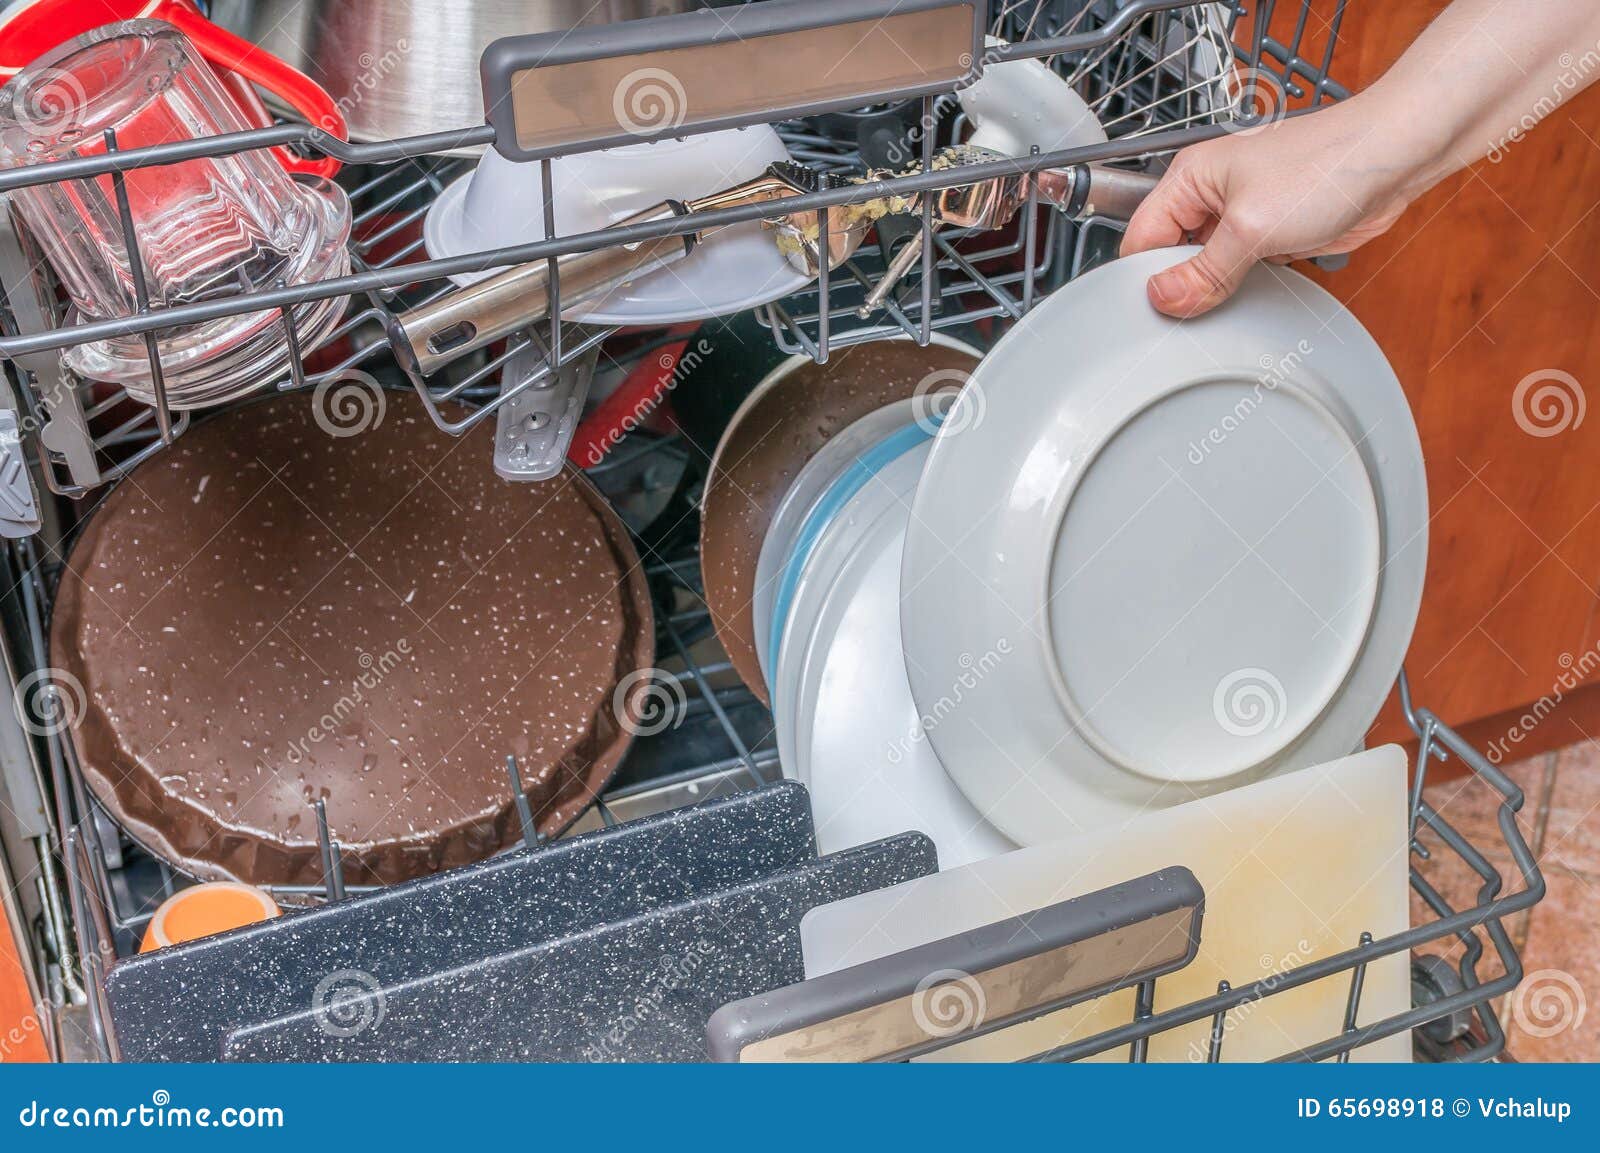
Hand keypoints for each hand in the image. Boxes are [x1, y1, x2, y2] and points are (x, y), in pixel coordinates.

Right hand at [1119, 97, 1424, 317]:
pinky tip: (1252, 296)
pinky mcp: (1272, 230)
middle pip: (1171, 253)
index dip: (1145, 276)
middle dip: (1180, 285)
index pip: (1140, 236)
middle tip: (1193, 314)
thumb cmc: (1328, 164)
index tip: (1159, 311)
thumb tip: (1165, 298)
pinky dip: (1243, 285)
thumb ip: (1205, 270)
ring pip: (1206, 264)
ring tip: (1225, 305)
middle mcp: (1211, 192)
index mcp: (1190, 176)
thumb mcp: (1252, 227)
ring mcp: (1242, 212)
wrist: (1395, 155)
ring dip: (1215, 287)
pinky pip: (1240, 267)